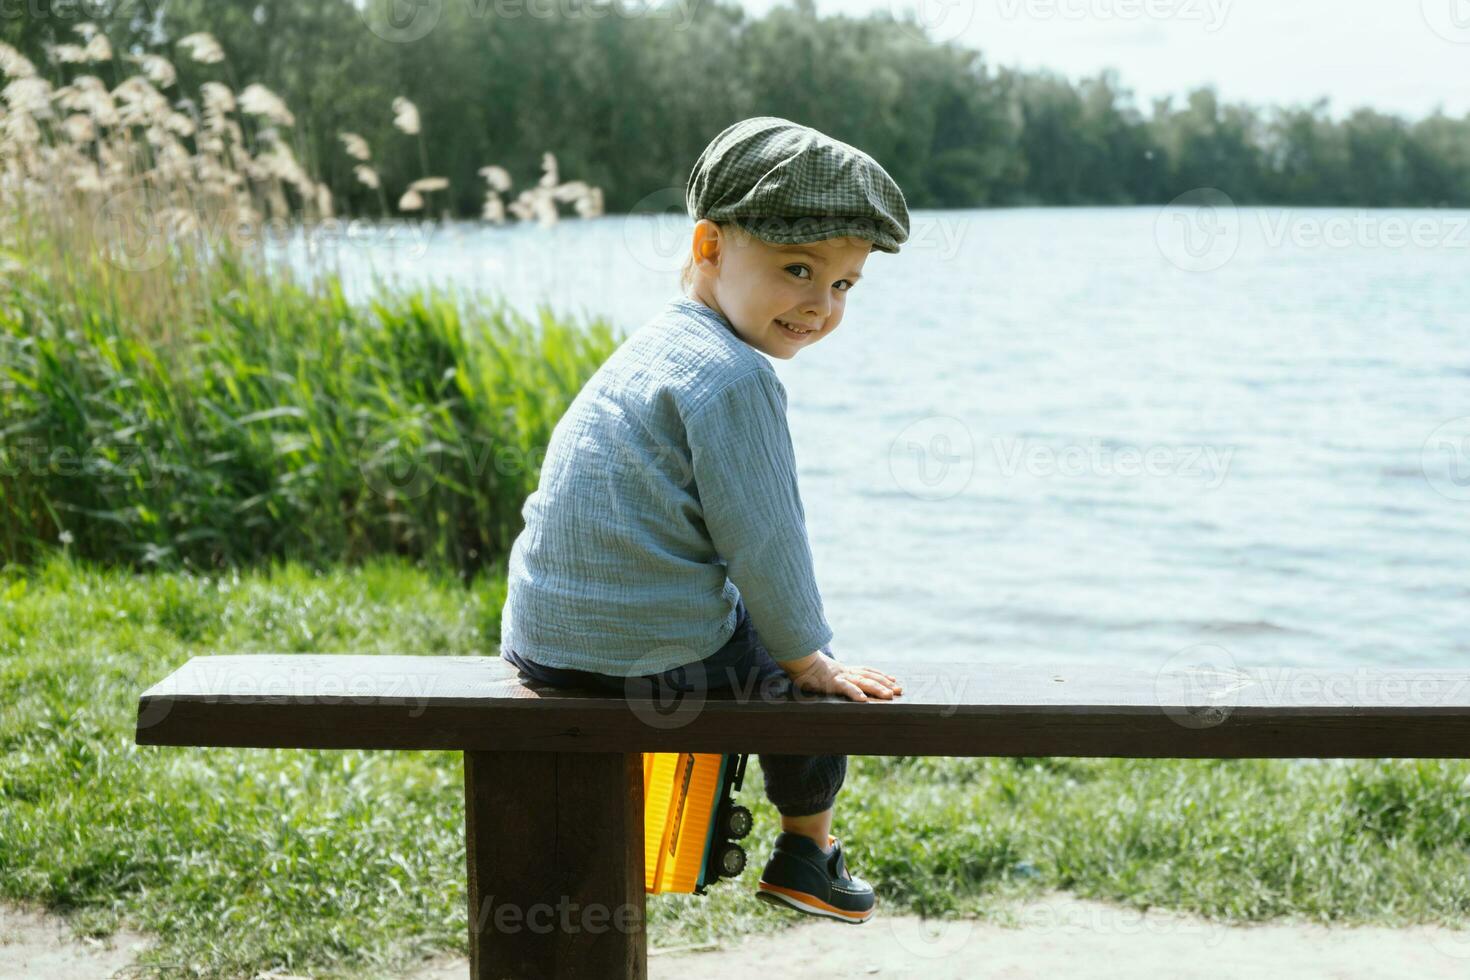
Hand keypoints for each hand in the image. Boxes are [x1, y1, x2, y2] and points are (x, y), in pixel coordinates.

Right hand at [781, 652, 902, 702]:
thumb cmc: (806, 666)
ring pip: (862, 682)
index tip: (893, 679)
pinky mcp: (831, 682)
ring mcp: (839, 677)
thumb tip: (834, 679)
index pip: (866, 671)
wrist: (796, 660)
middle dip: (885, 683)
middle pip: (869, 677)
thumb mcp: (823, 671)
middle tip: (899, 690)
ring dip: (877, 688)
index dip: (880, 675)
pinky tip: (864, 700)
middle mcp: (845, 672)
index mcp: (844, 669)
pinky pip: (845, 688)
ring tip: (889, 695)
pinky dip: (855, 693)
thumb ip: (832, 674)